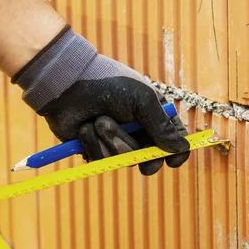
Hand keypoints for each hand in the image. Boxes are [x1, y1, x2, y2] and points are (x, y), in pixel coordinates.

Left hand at [12, 26, 189, 175]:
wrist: (67, 83)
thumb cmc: (108, 84)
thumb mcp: (142, 99)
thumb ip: (162, 125)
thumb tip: (182, 148)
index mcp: (152, 114)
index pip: (173, 139)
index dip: (176, 153)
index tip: (173, 162)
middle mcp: (136, 130)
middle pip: (149, 157)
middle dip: (142, 156)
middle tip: (144, 164)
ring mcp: (114, 140)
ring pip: (123, 160)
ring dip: (111, 141)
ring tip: (99, 120)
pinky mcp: (93, 148)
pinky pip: (100, 160)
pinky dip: (93, 144)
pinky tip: (85, 127)